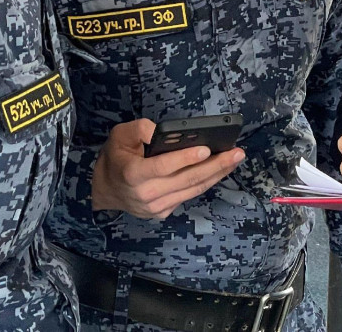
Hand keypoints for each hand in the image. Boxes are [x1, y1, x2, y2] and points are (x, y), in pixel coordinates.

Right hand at [91, 119, 244, 218]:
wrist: (105, 190)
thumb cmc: (115, 158)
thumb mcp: (119, 135)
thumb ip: (140, 129)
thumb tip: (163, 132)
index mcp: (133, 174)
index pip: (163, 167)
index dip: (185, 159)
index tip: (206, 150)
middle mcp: (146, 195)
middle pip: (186, 180)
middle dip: (215, 166)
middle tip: (236, 153)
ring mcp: (156, 207)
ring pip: (192, 190)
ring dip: (217, 174)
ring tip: (235, 159)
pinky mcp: (163, 212)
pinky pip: (189, 196)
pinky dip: (206, 182)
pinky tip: (219, 170)